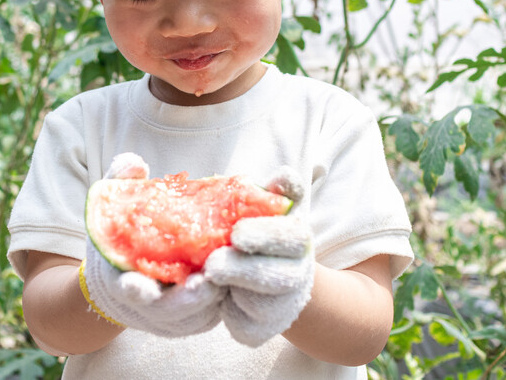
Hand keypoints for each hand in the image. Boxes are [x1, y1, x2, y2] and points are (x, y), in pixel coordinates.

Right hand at [80, 153, 224, 336]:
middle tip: (207, 282)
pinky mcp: (195, 317)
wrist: (122, 275)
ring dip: (211, 302)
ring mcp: (172, 315)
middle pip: (168, 310)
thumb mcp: (114, 208)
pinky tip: (241, 279)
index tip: (140, 285)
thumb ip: (121, 184)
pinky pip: (211, 315)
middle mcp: (147, 305)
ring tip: (230, 278)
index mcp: (121, 279)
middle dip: (187, 299)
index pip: (126, 291)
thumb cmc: (121, 237)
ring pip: (195, 316)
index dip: (134, 289)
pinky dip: (224, 301)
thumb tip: (135, 162)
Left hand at [204, 167, 314, 346]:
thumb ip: (277, 193)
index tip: (237, 234)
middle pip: (278, 274)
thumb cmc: (260, 235)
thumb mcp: (269, 210)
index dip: (266, 235)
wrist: (271, 283)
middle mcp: (298, 273)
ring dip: (235, 289)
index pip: (291, 235)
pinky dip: (228, 315)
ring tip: (209, 275)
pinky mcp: (263, 328)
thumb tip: (284, 176)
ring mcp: (284, 304)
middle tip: (213, 261)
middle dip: (245, 267)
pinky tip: (207, 300)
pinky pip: (246, 325)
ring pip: (263, 303)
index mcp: (297, 238)